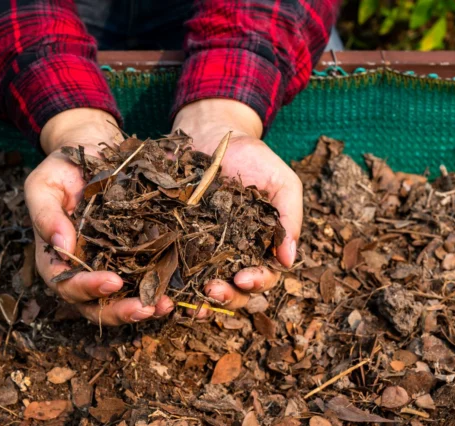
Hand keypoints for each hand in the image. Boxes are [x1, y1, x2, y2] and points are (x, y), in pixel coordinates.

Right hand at [26, 108, 173, 324]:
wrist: (90, 150)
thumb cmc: (61, 169)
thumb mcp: (44, 185)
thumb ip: (45, 214)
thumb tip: (61, 247)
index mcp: (57, 258)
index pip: (67, 283)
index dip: (87, 289)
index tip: (113, 281)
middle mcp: (83, 268)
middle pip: (95, 305)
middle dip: (120, 311)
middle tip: (145, 308)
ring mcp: (110, 264)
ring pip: (122, 299)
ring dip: (144, 307)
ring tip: (166, 306)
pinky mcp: (134, 254)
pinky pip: (145, 277)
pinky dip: (160, 287)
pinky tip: (178, 290)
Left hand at [172, 99, 302, 313]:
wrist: (212, 135)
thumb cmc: (252, 158)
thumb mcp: (280, 182)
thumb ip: (289, 217)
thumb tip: (288, 260)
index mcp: (260, 246)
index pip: (264, 275)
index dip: (256, 282)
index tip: (243, 277)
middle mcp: (233, 254)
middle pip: (234, 290)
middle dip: (226, 296)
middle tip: (213, 290)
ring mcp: (203, 250)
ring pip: (204, 286)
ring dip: (200, 299)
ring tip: (192, 301)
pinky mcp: (177, 241)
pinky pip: (176, 268)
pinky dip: (172, 283)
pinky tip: (165, 290)